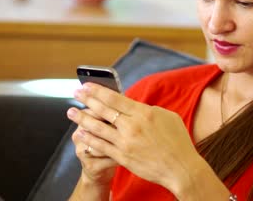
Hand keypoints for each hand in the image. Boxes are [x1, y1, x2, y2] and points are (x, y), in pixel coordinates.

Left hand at [67, 83, 202, 195]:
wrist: (181, 168)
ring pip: (98, 128)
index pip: (115, 98)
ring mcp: (126, 142)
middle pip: (103, 110)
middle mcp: (132, 126)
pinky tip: (80, 133)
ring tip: (71, 112)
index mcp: (144, 113)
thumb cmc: (178, 141)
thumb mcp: (167, 117)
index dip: (98, 90)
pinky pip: (101, 146)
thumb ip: (148, 110)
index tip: (86, 85)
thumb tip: (133, 106)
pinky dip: (89, 139)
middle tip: (75, 93)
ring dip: (82, 119)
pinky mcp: (123, 157)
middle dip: (86, 100)